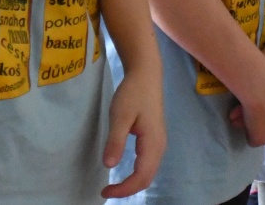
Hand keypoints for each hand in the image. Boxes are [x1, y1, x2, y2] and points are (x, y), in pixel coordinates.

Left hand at [101, 63, 165, 198]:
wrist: (146, 74)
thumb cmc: (133, 93)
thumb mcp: (120, 116)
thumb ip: (116, 141)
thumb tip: (109, 165)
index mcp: (153, 143)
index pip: (141, 176)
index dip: (124, 188)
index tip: (105, 191)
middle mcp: (159, 146)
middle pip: (147, 178)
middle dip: (128, 189)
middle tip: (107, 191)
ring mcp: (158, 142)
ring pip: (149, 172)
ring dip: (133, 182)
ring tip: (114, 185)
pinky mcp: (154, 138)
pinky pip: (148, 164)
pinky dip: (137, 174)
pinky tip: (125, 172)